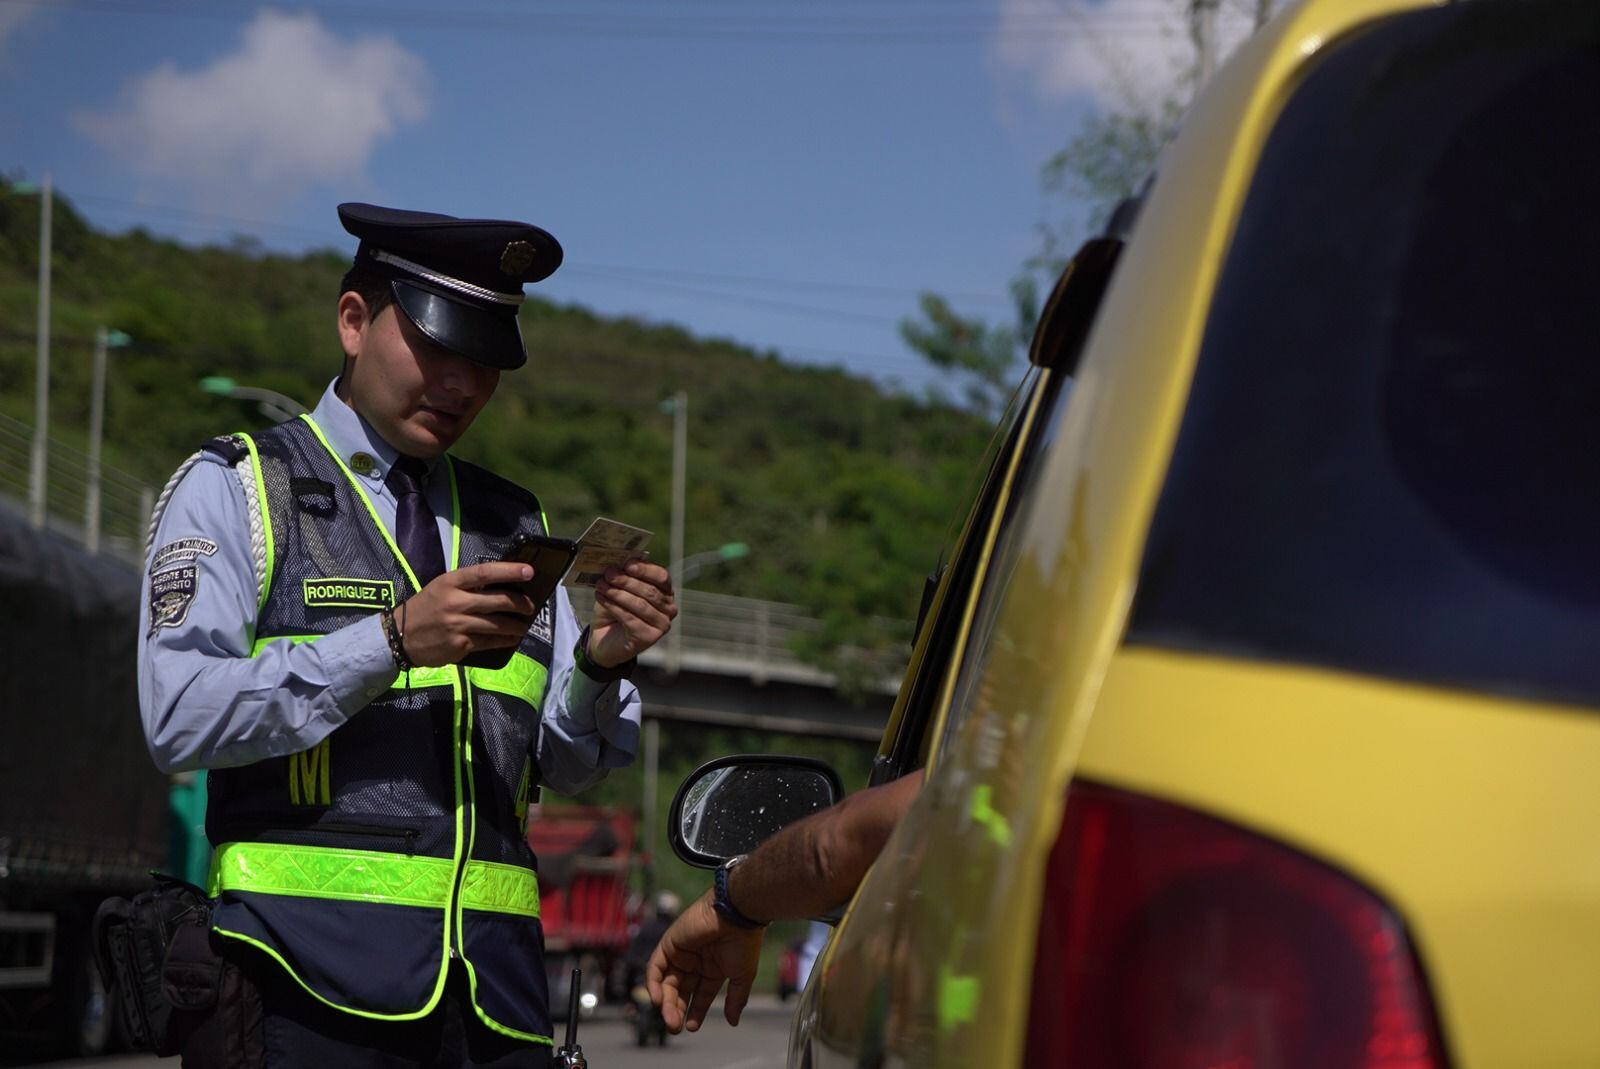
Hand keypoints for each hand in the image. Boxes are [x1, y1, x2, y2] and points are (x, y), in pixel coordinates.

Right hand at [396, 563, 538, 666]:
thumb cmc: (425, 608)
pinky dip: (504, 640)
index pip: (485, 572)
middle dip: (520, 604)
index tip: (529, 571)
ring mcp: (458, 624)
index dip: (510, 571)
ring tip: (524, 626)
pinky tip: (511, 639)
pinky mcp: (460, 644)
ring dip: (516, 626)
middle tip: (531, 606)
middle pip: (498, 600)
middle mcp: (456, 602)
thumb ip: (466, 585)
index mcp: (451, 582)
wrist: (399, 636)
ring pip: (498, 624)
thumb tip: (500, 585)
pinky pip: (489, 641)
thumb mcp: (440, 587)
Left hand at [588, 560, 676, 667]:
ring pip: (640, 605)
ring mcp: (661, 625)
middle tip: (608, 574)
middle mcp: (669, 609)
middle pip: (650, 591)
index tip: (627, 564)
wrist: (605, 640)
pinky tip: (601, 598)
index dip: (645, 569)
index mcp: (665, 592)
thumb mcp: (619, 589)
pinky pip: (631, 619)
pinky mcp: (649, 638)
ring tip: (601, 586)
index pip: (661, 577)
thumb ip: (624, 576)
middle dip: (627, 581)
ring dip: (618, 593)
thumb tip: (619, 562)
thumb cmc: (614, 611)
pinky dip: (614, 607)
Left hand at [646, 890, 763, 1032]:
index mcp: (714, 969)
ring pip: (667, 983)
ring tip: (670, 1019)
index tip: (692, 1026)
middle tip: (675, 1026)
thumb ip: (736, 999)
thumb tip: (733, 1022)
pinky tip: (658, 1000)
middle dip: (677, 1010)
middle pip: (681, 991)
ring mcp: (682, 953)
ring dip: (666, 1002)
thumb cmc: (744, 943)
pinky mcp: (669, 943)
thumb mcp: (742, 976)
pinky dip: (654, 983)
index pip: (700, 995)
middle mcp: (696, 962)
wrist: (737, 915)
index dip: (696, 1011)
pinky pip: (656, 967)